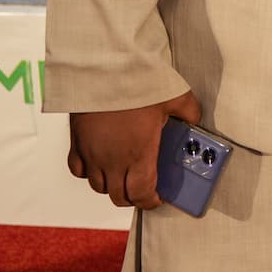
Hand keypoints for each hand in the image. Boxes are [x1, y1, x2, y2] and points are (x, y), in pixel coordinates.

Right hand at [67, 91, 201, 208]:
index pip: (141, 193)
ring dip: (112, 186)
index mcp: (139, 153)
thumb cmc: (138, 84)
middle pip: (119, 196)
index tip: (157, 198)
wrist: (103, 70)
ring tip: (124, 176)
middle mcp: (113, 160)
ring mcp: (92, 154)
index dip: (150, 201)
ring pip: (98, 186)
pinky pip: (78, 169)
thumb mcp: (176, 97)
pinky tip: (99, 164)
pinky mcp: (77, 143)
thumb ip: (188, 112)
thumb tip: (194, 120)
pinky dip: (88, 173)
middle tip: (143, 191)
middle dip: (133, 198)